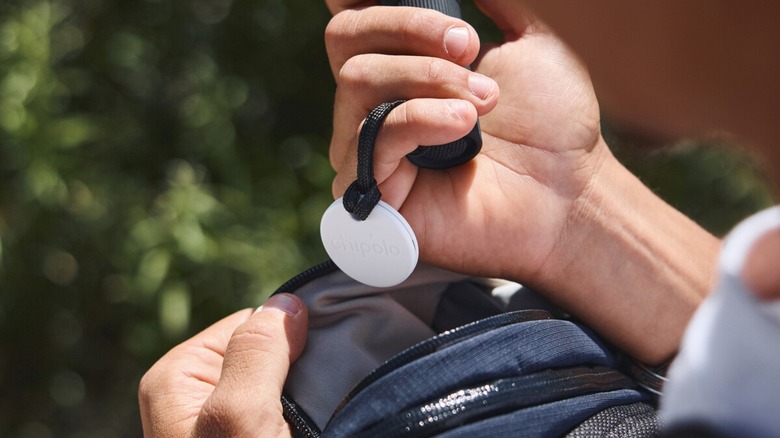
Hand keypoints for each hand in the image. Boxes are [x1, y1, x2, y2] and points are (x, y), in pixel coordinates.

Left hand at [138, 293, 307, 437]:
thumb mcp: (239, 414)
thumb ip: (257, 353)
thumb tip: (284, 302)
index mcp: (174, 375)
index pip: (249, 323)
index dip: (284, 340)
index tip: (308, 371)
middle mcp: (190, 393)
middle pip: (264, 353)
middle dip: (293, 372)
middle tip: (305, 407)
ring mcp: (215, 421)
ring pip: (277, 387)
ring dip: (300, 400)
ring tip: (303, 424)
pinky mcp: (239, 435)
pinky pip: (276, 415)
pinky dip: (298, 419)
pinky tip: (304, 428)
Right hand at [324, 0, 719, 364]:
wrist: (568, 192)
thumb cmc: (552, 124)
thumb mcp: (527, 44)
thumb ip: (494, 6)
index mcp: (402, 68)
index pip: (352, 20)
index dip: (359, 0)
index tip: (434, 23)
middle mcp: (375, 104)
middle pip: (345, 39)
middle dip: (410, 30)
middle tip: (470, 50)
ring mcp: (368, 148)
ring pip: (355, 81)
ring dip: (426, 78)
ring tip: (482, 101)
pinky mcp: (372, 192)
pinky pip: (371, 135)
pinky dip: (419, 117)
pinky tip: (462, 124)